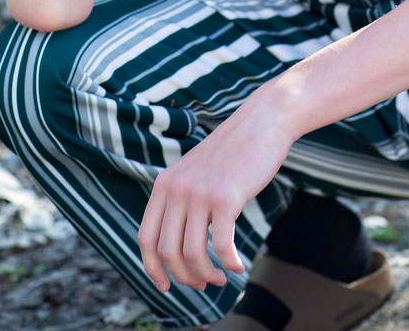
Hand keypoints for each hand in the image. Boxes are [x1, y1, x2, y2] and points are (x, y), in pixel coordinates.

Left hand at [137, 89, 294, 291]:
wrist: (263, 122)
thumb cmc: (233, 152)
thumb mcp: (196, 171)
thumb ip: (182, 198)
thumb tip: (177, 245)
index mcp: (164, 183)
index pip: (145, 238)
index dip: (152, 269)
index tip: (166, 286)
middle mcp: (177, 188)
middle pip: (168, 252)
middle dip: (185, 277)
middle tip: (204, 284)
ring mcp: (200, 193)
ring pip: (193, 254)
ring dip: (207, 275)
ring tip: (222, 277)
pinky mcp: (226, 198)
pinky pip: (221, 246)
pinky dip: (230, 263)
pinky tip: (239, 265)